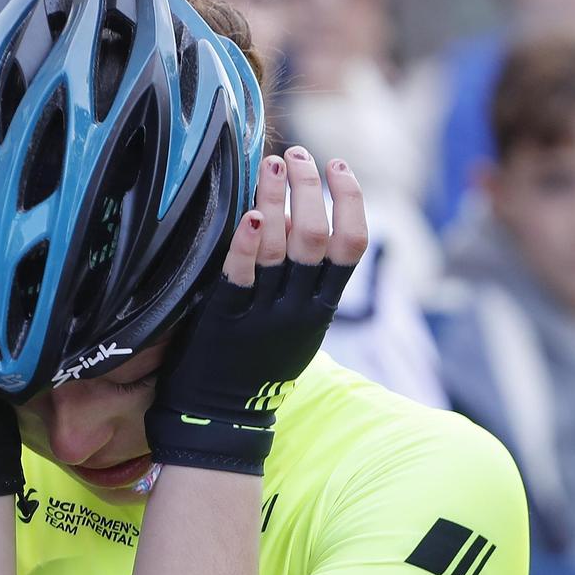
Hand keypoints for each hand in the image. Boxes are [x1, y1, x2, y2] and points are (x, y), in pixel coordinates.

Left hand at [144, 145, 366, 474]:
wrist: (221, 420)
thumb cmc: (256, 367)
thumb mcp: (295, 331)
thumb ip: (306, 287)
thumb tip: (308, 225)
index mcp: (321, 310)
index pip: (352, 246)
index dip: (350, 200)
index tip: (339, 167)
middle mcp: (298, 310)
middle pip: (317, 237)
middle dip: (312, 188)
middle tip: (298, 155)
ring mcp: (263, 316)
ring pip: (281, 248)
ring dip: (278, 200)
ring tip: (274, 164)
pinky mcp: (225, 321)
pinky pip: (239, 276)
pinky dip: (246, 244)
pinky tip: (249, 214)